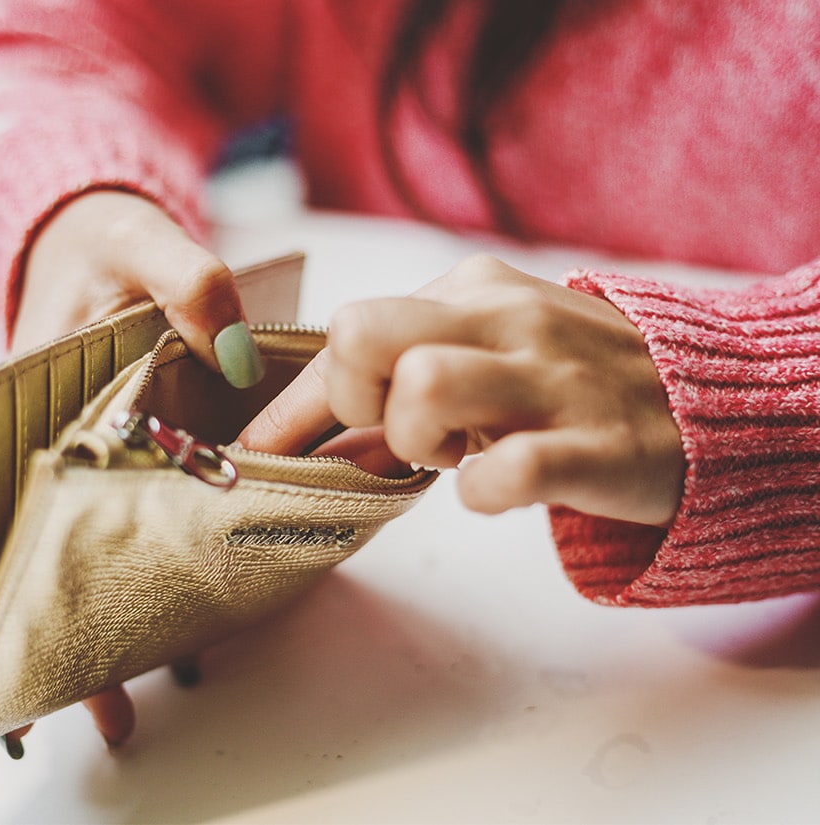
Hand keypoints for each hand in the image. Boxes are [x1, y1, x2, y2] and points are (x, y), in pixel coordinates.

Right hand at [3, 191, 252, 754]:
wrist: (104, 238)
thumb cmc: (103, 241)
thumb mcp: (139, 239)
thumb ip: (185, 281)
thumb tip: (229, 350)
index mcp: (19, 396)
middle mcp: (37, 444)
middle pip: (21, 551)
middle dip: (27, 632)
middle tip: (42, 716)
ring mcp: (76, 466)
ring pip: (69, 560)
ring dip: (83, 631)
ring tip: (105, 714)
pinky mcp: (120, 472)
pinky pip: (120, 538)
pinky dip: (129, 592)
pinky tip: (150, 656)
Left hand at [241, 255, 684, 524]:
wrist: (713, 405)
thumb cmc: (568, 385)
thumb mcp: (485, 354)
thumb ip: (396, 382)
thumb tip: (286, 436)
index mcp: (471, 291)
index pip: (347, 331)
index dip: (292, 403)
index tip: (259, 450)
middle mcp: (508, 322)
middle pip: (362, 334)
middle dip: (349, 399)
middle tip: (388, 433)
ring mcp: (553, 382)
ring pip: (423, 388)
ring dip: (413, 441)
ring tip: (449, 457)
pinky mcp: (597, 447)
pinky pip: (506, 468)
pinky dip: (482, 492)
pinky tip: (496, 489)